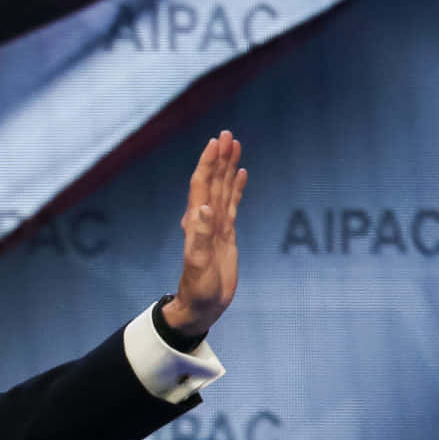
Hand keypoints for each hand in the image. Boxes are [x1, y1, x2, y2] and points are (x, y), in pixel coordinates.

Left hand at [163, 131, 246, 339]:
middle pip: (212, 181)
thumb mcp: (198, 263)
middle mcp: (204, 219)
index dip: (208, 163)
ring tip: (235, 145)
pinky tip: (242, 174)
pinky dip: (236, 188)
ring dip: (228, 167)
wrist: (201, 306)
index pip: (202, 185)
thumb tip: (204, 208)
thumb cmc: (198, 288)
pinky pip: (232, 204)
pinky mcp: (225, 234)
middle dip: (219, 157)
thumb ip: (201, 236)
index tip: (215, 142)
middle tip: (227, 134)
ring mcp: (215, 225)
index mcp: (196, 222)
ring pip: (223, 189)